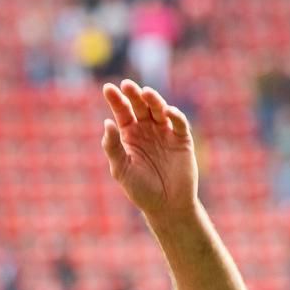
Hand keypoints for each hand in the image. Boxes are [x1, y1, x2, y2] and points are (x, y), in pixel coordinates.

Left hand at [101, 80, 197, 220]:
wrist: (166, 205)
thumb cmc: (140, 189)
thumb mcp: (121, 169)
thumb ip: (112, 147)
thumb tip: (107, 123)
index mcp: (129, 135)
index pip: (122, 112)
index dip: (116, 100)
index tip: (108, 88)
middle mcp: (146, 130)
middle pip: (140, 106)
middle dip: (134, 95)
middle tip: (127, 85)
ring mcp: (164, 133)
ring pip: (159, 110)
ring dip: (154, 100)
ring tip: (145, 92)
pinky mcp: (182, 139)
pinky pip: (179, 123)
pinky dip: (175, 115)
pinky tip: (167, 111)